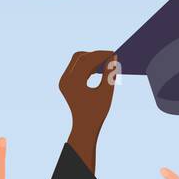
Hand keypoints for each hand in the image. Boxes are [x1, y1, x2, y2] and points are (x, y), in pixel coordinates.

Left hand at [59, 50, 117, 171]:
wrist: (85, 126)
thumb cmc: (97, 112)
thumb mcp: (106, 91)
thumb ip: (109, 73)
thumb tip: (113, 57)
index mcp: (73, 83)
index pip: (86, 60)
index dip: (101, 54)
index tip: (114, 53)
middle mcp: (65, 80)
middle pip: (79, 57)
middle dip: (96, 54)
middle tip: (111, 56)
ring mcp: (64, 81)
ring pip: (77, 60)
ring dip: (92, 59)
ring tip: (107, 62)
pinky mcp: (66, 82)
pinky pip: (77, 68)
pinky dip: (88, 65)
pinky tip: (100, 69)